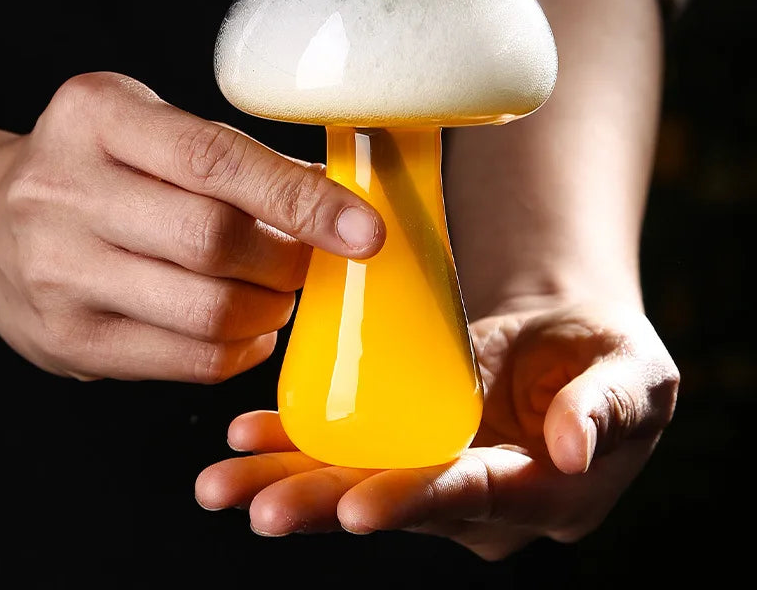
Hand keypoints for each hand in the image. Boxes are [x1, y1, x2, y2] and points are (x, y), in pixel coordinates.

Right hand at [0, 71, 383, 380]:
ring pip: (209, 309)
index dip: (301, 199)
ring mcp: (59, 272)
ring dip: (271, 307)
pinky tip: (249, 329)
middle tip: (312, 259)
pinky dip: (243, 349)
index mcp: (98, 117)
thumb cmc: (98, 169)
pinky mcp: (70, 340)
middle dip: (290, 259)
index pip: (217, 160)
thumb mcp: (152, 130)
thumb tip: (338, 198)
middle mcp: (66, 190)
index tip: (365, 230)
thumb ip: (236, 159)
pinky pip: (190, 360)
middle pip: (215, 239)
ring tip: (277, 291)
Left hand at [194, 300, 678, 559]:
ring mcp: (432, 468)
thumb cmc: (607, 357)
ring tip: (223, 481)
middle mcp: (473, 496)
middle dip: (326, 507)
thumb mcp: (630, 375)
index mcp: (533, 487)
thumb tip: (571, 446)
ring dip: (289, 481)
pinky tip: (248, 437)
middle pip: (394, 502)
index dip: (415, 500)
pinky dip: (296, 444)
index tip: (358, 508)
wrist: (570, 342)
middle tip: (261, 511)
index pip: (469, 499)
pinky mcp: (405, 438)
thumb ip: (604, 410)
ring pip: (355, 482)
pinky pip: (346, 448)